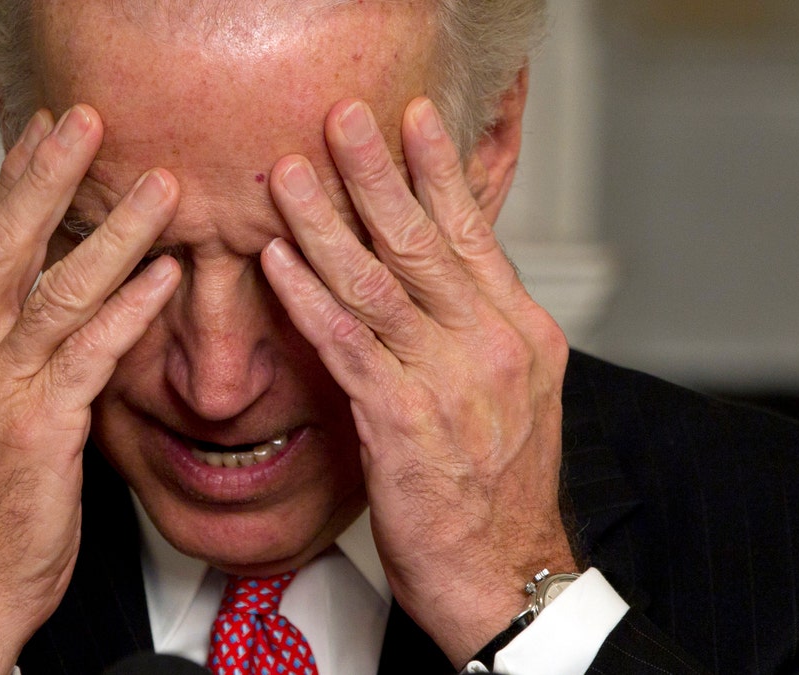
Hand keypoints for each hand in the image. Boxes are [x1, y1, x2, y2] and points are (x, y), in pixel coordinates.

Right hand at [0, 105, 179, 672]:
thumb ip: (12, 360)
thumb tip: (60, 317)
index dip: (18, 189)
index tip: (44, 137)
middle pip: (4, 245)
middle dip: (47, 177)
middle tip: (85, 122)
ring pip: (59, 291)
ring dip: (115, 233)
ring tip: (159, 189)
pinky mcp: (37, 429)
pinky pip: (90, 355)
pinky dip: (132, 311)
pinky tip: (165, 278)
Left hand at [261, 96, 574, 664]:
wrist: (506, 574)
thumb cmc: (497, 487)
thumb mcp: (511, 393)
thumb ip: (474, 330)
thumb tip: (437, 277)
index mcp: (521, 332)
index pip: (474, 235)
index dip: (438, 173)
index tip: (411, 120)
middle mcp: (491, 345)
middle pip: (424, 242)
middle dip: (375, 173)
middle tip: (341, 117)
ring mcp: (449, 381)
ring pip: (378, 283)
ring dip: (325, 223)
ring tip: (287, 176)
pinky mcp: (403, 421)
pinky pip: (346, 344)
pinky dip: (307, 298)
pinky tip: (277, 262)